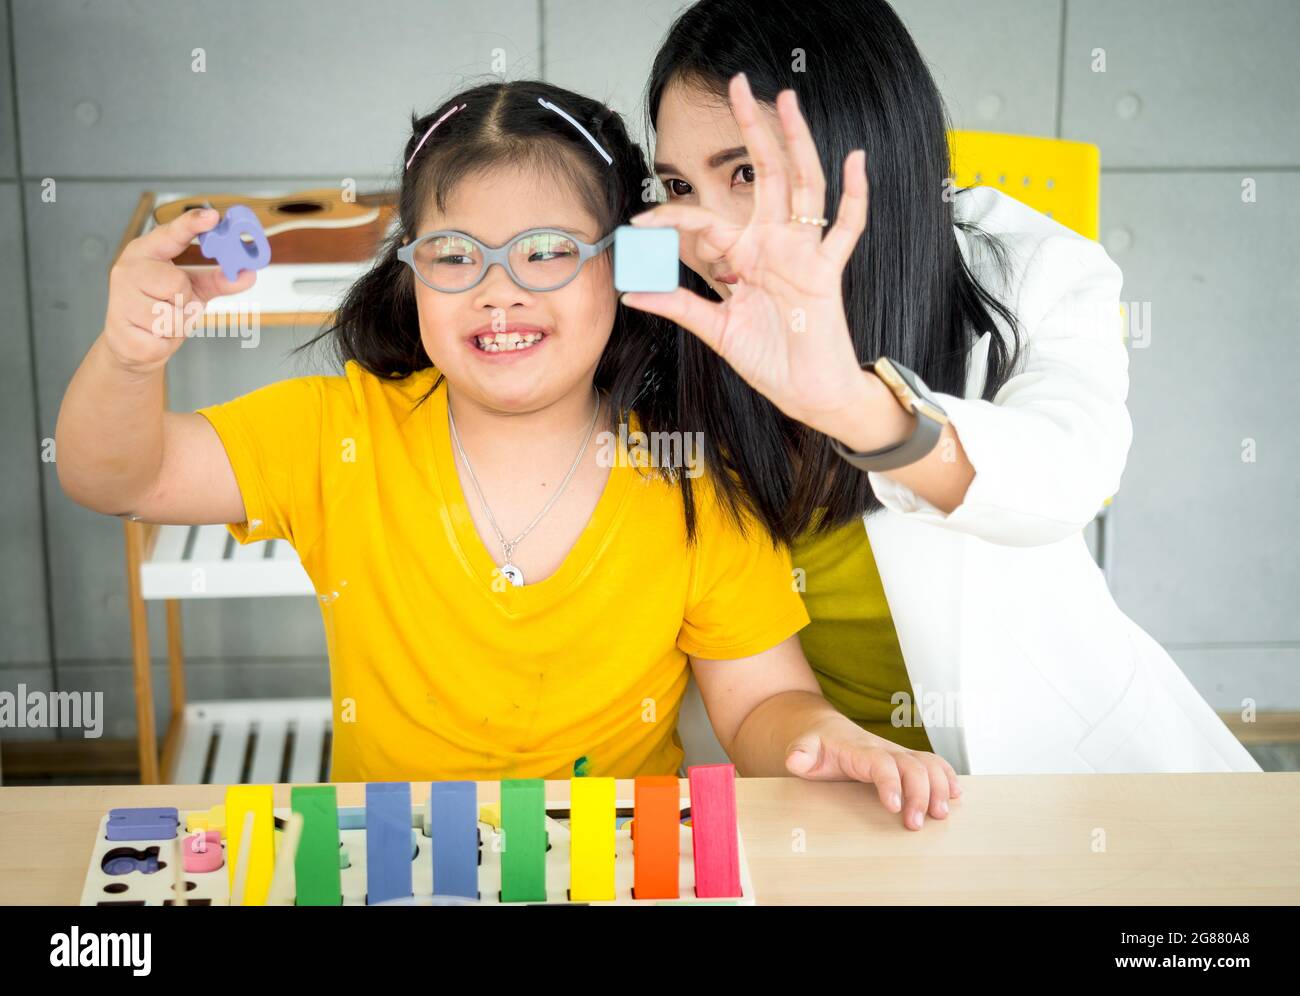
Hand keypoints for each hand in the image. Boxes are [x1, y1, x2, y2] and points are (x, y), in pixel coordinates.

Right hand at [103, 207, 256, 373]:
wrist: (131, 342)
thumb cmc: (162, 306)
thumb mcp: (194, 288)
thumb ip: (220, 279)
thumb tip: (249, 273)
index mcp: (147, 251)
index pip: (170, 233)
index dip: (192, 224)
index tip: (213, 216)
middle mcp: (128, 270)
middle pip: (177, 283)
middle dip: (184, 300)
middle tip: (174, 303)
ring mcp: (121, 300)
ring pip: (172, 317)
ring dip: (177, 325)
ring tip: (161, 321)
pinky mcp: (122, 331)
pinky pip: (163, 341)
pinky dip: (166, 343)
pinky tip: (151, 336)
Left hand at [621, 72, 872, 438]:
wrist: (807, 393)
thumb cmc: (770, 361)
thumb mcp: (715, 331)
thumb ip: (678, 307)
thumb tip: (632, 293)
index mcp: (743, 257)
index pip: (705, 221)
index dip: (672, 218)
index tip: (639, 222)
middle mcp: (773, 245)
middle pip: (765, 176)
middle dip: (753, 131)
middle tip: (739, 86)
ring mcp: (802, 254)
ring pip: (803, 186)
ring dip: (796, 143)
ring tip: (787, 103)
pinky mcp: (826, 272)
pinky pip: (845, 229)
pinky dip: (854, 196)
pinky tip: (856, 160)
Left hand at [785, 718, 961, 830]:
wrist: (827, 729)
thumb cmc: (817, 745)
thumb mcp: (803, 747)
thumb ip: (800, 753)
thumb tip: (795, 759)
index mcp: (860, 749)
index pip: (881, 763)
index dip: (891, 783)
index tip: (893, 807)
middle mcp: (885, 749)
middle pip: (912, 766)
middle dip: (920, 795)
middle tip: (915, 824)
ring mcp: (899, 754)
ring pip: (928, 764)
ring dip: (939, 788)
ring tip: (941, 815)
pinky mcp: (907, 761)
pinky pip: (934, 764)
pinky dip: (948, 777)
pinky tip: (956, 795)